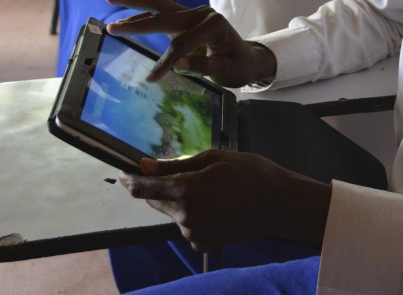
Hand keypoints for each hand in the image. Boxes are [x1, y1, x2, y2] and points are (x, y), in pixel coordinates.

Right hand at [104, 0, 275, 86]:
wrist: (249, 59)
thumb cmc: (238, 66)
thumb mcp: (226, 71)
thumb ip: (203, 67)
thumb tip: (178, 64)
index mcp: (215, 24)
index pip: (181, 43)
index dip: (166, 62)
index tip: (151, 79)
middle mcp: (202, 13)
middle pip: (164, 12)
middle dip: (135, 18)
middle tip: (111, 25)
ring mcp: (195, 13)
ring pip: (160, 5)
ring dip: (135, 2)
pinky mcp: (188, 17)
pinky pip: (163, 13)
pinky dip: (144, 15)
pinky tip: (126, 18)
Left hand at [119, 151, 331, 251]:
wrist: (279, 205)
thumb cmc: (251, 173)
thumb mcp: (213, 158)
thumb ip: (175, 165)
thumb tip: (146, 166)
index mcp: (186, 190)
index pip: (143, 189)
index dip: (129, 179)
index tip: (123, 172)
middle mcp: (185, 216)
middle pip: (156, 201)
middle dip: (161, 187)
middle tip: (188, 174)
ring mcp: (193, 233)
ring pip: (173, 213)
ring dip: (180, 201)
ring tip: (213, 189)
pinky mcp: (202, 243)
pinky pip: (187, 225)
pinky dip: (194, 215)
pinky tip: (217, 206)